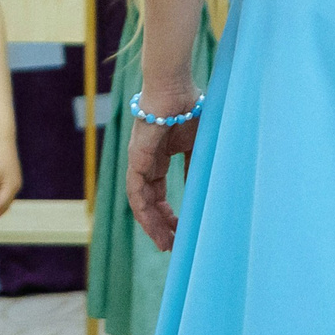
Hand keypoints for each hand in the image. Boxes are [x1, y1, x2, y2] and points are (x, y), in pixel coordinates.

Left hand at [124, 85, 200, 252]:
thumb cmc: (188, 108)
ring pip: (140, 201)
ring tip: (165, 245)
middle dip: (160, 226)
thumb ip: (194, 166)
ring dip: (151, 224)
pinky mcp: (136, 157)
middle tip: (173, 247)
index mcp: (157, 158)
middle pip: (149, 202)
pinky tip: (153, 225)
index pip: (158, 194)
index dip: (167, 214)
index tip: (180, 232)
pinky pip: (135, 189)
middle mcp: (145, 162)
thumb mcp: (196, 144)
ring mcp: (138, 160)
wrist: (174, 87)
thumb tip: (199, 190)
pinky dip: (143, 209)